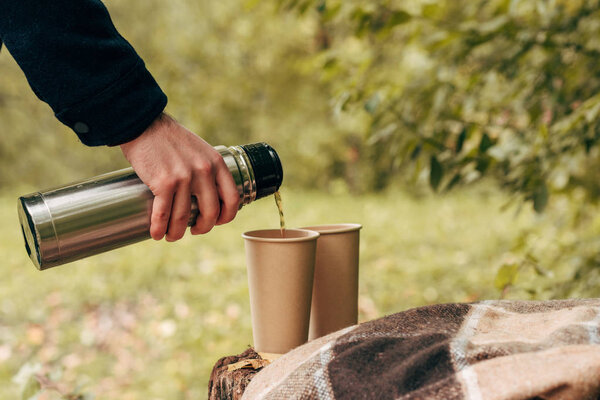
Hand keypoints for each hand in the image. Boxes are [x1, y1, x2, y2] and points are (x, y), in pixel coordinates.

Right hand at [120, 113, 238, 240]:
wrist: (144, 124)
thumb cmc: (170, 139)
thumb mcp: (200, 150)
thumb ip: (207, 169)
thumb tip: (208, 195)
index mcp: (216, 164)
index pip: (232, 199)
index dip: (226, 216)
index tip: (215, 221)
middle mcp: (204, 172)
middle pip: (210, 213)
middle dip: (202, 228)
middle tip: (193, 230)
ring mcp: (184, 178)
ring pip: (184, 218)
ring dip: (176, 233)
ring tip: (171, 235)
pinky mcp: (163, 183)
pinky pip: (163, 214)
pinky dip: (159, 229)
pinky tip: (156, 233)